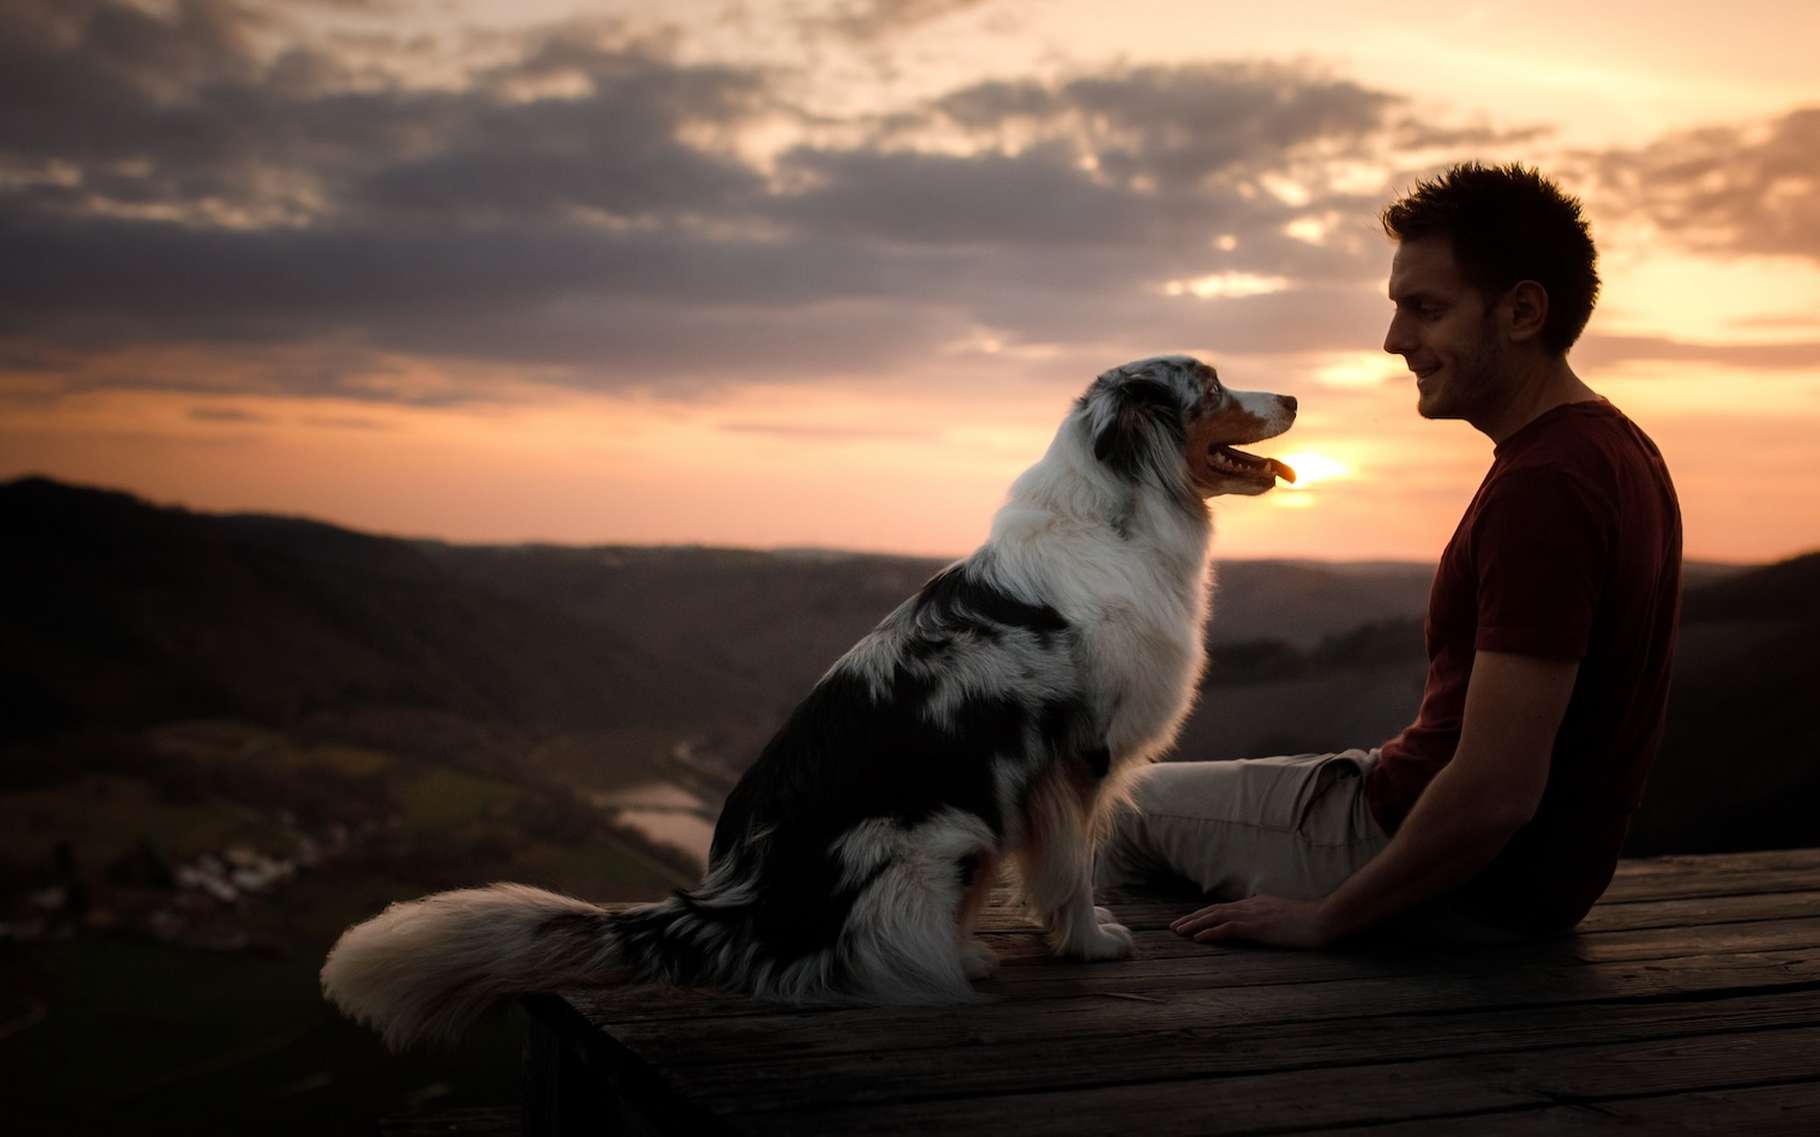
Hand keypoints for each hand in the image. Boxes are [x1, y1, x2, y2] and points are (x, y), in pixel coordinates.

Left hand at [1170, 894, 1332, 949]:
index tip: (1190, 921)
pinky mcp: (1258, 926)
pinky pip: (1228, 928)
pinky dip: (1210, 932)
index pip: (1224, 908)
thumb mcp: (1286, 917)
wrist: (1324, 919)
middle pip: (1214, 910)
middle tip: (1174, 927)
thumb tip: (1264, 925)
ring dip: (1195, 925)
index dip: (1205, 914)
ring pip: (1216, 917)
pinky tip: (1198, 939)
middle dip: (1193, 918)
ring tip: (1178, 932)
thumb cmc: (1311, 922)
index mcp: (1257, 904)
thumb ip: (1272, 918)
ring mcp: (1254, 915)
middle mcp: (1251, 906)